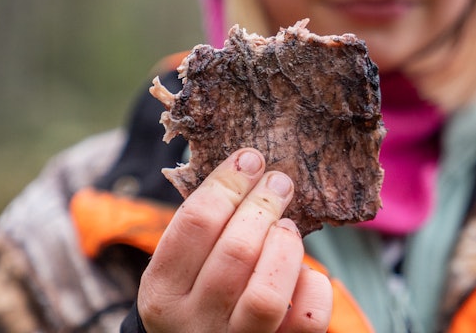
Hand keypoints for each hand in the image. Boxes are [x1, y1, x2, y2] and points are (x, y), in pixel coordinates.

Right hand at [137, 148, 332, 332]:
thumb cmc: (195, 295)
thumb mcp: (178, 269)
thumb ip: (203, 229)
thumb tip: (247, 164)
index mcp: (162, 292)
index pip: (195, 223)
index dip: (228, 182)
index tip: (249, 158)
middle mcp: (195, 322)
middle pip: (236, 251)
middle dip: (263, 204)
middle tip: (278, 181)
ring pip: (268, 293)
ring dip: (284, 245)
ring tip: (286, 225)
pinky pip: (306, 317)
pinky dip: (312, 284)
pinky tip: (303, 270)